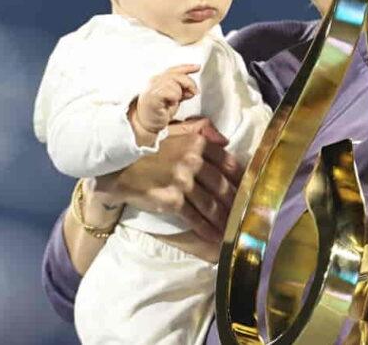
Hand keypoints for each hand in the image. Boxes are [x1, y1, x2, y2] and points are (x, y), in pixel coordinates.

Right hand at [95, 118, 243, 242]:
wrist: (117, 164)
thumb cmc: (146, 146)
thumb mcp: (173, 130)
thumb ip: (200, 130)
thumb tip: (225, 140)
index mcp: (196, 143)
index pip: (228, 163)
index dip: (241, 179)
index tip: (250, 190)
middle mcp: (193, 161)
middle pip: (222, 186)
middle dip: (236, 203)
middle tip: (247, 215)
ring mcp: (182, 182)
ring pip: (211, 204)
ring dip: (224, 219)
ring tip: (234, 229)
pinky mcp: (172, 201)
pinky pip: (194, 217)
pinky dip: (206, 229)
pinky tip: (215, 237)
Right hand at [130, 64, 199, 143]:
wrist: (145, 123)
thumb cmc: (157, 111)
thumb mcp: (174, 98)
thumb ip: (182, 91)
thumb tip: (192, 89)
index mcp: (160, 79)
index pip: (175, 69)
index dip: (187, 67)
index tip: (197, 67)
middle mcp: (155, 80)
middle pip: (177, 75)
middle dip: (188, 83)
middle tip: (192, 93)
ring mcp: (152, 87)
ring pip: (174, 83)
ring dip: (178, 93)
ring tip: (174, 101)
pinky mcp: (152, 96)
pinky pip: (169, 91)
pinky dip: (174, 97)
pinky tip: (170, 103)